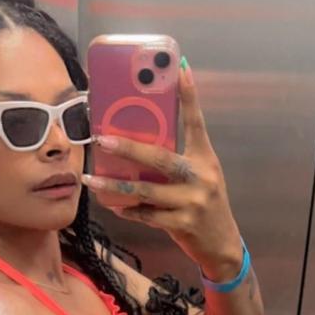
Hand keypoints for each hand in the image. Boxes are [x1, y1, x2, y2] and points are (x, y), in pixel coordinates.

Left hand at [81, 59, 242, 278]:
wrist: (222, 244)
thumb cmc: (205, 204)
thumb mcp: (200, 177)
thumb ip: (178, 162)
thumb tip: (140, 146)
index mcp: (206, 160)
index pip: (197, 124)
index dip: (189, 97)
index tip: (180, 70)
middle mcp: (201, 178)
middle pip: (161, 158)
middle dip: (128, 148)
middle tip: (102, 140)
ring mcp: (192, 202)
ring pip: (146, 191)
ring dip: (115, 185)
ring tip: (91, 179)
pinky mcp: (182, 224)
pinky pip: (146, 215)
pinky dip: (128, 210)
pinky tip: (114, 205)